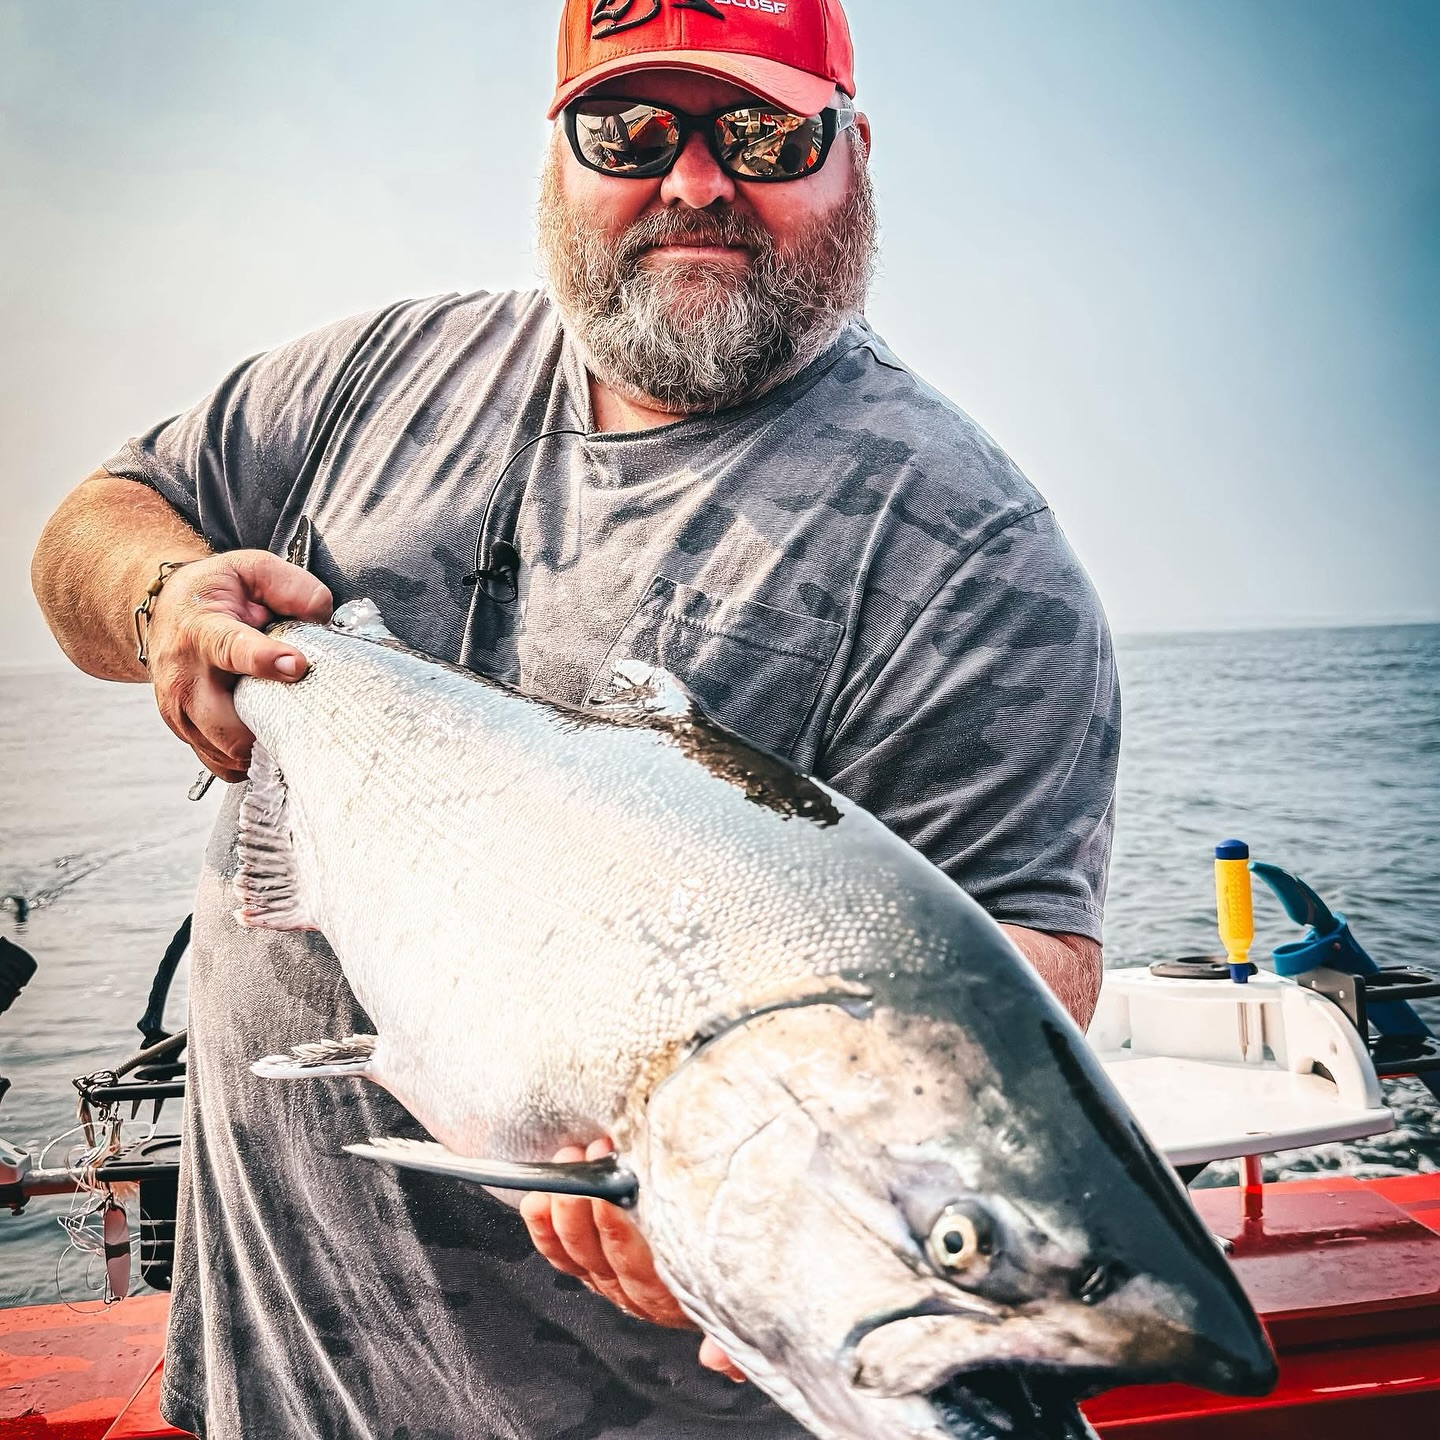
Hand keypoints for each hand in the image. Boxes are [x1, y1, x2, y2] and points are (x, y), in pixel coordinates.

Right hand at [145, 550, 331, 782]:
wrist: (167, 611)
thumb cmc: (216, 592)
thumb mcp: (251, 569)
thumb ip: (291, 587)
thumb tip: (321, 616)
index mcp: (202, 630)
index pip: (231, 649)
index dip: (264, 660)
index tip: (297, 666)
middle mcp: (184, 676)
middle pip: (227, 726)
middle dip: (272, 726)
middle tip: (307, 714)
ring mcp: (179, 711)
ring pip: (227, 752)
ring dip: (265, 745)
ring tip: (289, 722)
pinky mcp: (185, 733)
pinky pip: (222, 764)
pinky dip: (249, 761)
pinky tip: (269, 738)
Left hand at [520, 1139, 746, 1383]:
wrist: (737, 1250)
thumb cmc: (740, 1251)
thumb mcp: (750, 1291)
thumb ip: (735, 1337)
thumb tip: (715, 1359)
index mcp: (677, 1298)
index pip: (640, 1273)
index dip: (619, 1237)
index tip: (609, 1200)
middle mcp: (640, 1296)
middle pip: (600, 1259)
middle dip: (585, 1207)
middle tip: (585, 1163)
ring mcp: (613, 1280)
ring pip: (577, 1254)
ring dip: (565, 1207)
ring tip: (569, 1161)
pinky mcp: (594, 1266)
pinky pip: (560, 1255)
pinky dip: (545, 1227)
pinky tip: (538, 1199)